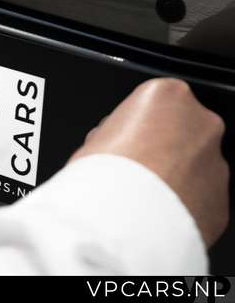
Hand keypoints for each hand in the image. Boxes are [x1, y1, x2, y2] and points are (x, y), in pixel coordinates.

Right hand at [70, 78, 228, 246]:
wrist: (121, 220)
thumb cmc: (104, 172)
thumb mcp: (94, 137)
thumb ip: (116, 133)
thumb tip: (114, 146)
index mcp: (168, 95)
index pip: (153, 102)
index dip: (133, 124)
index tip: (120, 141)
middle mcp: (202, 123)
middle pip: (179, 131)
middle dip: (160, 148)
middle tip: (130, 169)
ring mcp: (217, 163)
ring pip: (193, 167)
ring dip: (172, 178)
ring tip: (138, 196)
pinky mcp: (220, 202)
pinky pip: (199, 199)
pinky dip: (181, 206)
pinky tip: (153, 214)